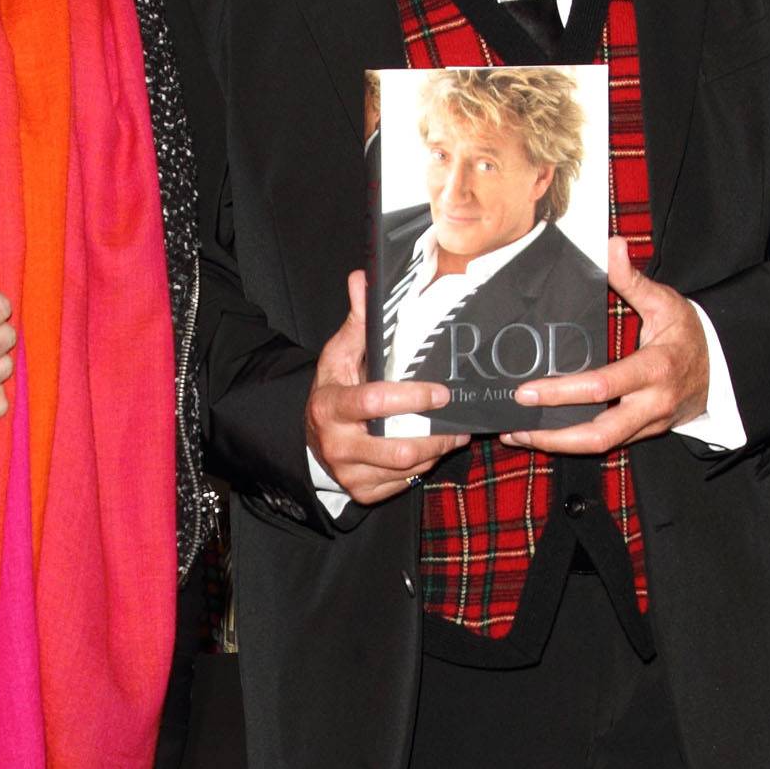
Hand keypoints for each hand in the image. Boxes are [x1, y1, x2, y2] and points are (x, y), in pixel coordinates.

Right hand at [305, 270, 466, 505]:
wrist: (312, 437)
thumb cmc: (333, 388)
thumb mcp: (339, 355)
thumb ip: (358, 321)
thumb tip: (361, 278)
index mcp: (330, 406)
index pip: (374, 403)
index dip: (412, 398)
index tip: (441, 391)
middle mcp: (337, 444)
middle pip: (397, 447)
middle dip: (435, 434)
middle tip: (457, 417)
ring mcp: (350, 473)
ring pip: (406, 469)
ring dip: (436, 451)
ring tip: (455, 431)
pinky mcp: (362, 492)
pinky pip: (404, 484)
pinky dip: (423, 467)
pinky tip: (432, 448)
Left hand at [501, 237, 709, 454]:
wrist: (724, 369)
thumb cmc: (689, 333)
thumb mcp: (666, 302)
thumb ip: (633, 278)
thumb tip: (612, 245)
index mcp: (655, 370)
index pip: (603, 387)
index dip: (563, 392)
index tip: (527, 390)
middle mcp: (652, 404)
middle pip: (600, 434)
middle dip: (554, 436)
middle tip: (515, 426)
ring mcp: (649, 424)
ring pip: (601, 445)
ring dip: (558, 445)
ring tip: (518, 435)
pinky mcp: (643, 433)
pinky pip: (607, 443)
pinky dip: (573, 442)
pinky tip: (543, 435)